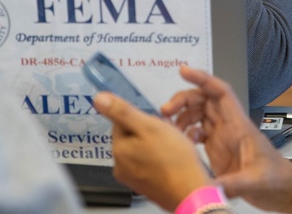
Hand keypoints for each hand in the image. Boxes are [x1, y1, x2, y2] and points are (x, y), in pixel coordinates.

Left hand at [92, 91, 212, 210]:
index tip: (154, 123)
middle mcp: (121, 166)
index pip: (121, 121)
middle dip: (149, 131)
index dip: (142, 118)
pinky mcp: (146, 185)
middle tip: (166, 136)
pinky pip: (149, 163)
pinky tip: (171, 160)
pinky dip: (160, 159)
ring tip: (171, 148)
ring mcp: (133, 177)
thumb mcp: (149, 126)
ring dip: (156, 144)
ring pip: (142, 149)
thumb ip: (122, 111)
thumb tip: (99, 99)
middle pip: (132, 135)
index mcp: (119, 150)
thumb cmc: (176, 162)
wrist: (192, 192)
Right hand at [163, 67, 291, 212]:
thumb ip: (233, 184)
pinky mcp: (219, 150)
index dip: (202, 79)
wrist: (284, 190)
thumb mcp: (255, 181)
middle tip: (166, 109)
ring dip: (182, 115)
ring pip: (199, 114)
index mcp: (239, 126)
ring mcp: (223, 137)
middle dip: (184, 99)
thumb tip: (209, 189)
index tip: (184, 71)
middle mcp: (229, 127)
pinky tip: (183, 143)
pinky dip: (187, 133)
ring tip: (169, 126)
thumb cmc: (276, 178)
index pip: (220, 93)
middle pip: (204, 101)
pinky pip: (198, 132)